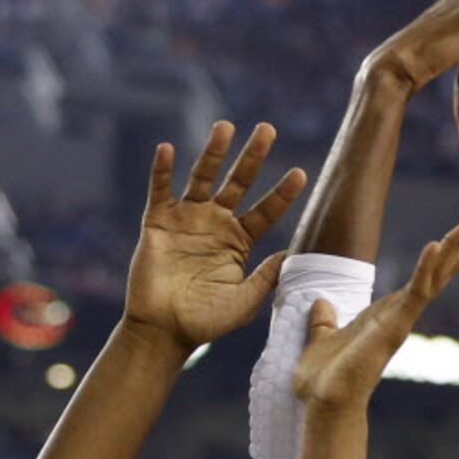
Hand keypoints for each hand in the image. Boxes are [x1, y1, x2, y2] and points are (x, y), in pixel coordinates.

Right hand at [123, 121, 305, 352]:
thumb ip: (267, 277)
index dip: (281, 194)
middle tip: (268, 129)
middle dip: (252, 157)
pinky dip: (162, 170)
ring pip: (202, 177)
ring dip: (213, 152)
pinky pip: (160, 190)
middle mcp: (215, 224)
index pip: (265, 211)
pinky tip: (167, 148)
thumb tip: (293, 253)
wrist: (165, 331)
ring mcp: (187, 220)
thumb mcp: (245, 301)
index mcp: (238, 242)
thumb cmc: (206, 322)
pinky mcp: (159, 222)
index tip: (300, 174)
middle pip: (237, 183)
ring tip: (226, 127)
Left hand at [293, 219, 458, 409]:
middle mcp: (397, 318)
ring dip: (453, 250)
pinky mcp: (394, 329)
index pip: (419, 282)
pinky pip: (414, 294)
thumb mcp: (319, 338)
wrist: (323, 405)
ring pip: (434, 279)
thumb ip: (323, 320)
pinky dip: (425, 270)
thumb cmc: (323, 381)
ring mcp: (399, 323)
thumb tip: (320, 303)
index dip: (438, 260)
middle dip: (458, 247)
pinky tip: (435, 245)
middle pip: (436, 275)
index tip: (454, 241)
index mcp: (383, 316)